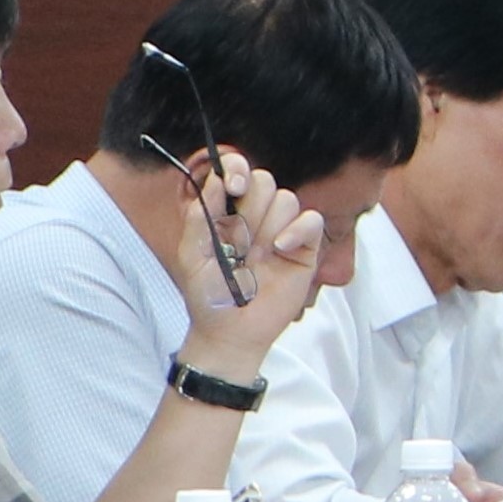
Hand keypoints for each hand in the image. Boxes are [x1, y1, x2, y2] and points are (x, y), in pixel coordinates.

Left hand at [179, 144, 329, 374]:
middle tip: (240, 236)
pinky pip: (311, 221)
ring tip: (256, 254)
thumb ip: (200, 216)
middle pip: (265, 181)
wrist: (232, 332)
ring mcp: (282, 231)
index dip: (237, 169)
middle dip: (251, 205)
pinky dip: (297, 230)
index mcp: (226, 213)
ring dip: (269, 225)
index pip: (237, 172)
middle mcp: (255, 218)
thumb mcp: (191, 255)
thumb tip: (215, 180)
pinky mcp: (305, 248)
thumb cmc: (208, 296)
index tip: (232, 186)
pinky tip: (280, 250)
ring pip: (287, 199)